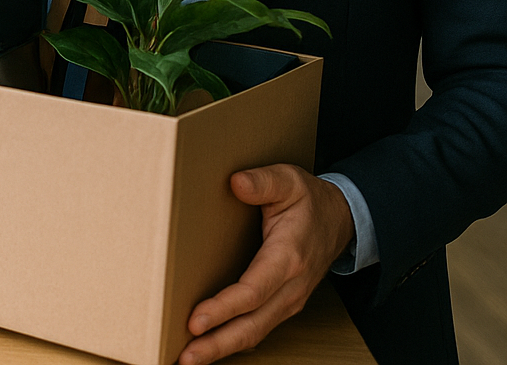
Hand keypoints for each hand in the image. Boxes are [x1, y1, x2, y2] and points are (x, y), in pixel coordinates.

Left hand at [177, 164, 354, 364]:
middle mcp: (291, 287)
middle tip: (185, 357)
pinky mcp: (283, 304)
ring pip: (255, 332)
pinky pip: (257, 328)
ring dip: (222, 348)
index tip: (195, 320)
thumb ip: (264, 182)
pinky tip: (208, 346)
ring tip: (189, 358)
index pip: (253, 292)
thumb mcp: (289, 180)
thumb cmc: (309, 200)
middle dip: (217, 343)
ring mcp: (289, 300)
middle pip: (252, 324)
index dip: (223, 309)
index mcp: (289, 257)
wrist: (342, 221)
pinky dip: (233, 341)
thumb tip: (237, 183)